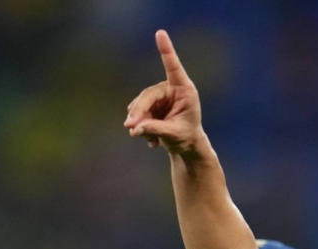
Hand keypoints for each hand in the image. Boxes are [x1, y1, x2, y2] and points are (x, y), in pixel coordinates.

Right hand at [124, 30, 207, 156]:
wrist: (187, 146)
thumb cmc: (187, 138)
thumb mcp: (173, 134)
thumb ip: (154, 129)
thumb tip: (133, 128)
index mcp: (184, 90)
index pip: (173, 67)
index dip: (166, 50)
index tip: (160, 33)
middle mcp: (171, 89)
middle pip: (148, 95)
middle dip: (139, 112)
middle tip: (130, 127)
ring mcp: (160, 96)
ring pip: (140, 105)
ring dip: (139, 123)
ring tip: (149, 139)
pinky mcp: (151, 105)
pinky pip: (139, 113)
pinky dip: (141, 127)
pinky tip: (152, 142)